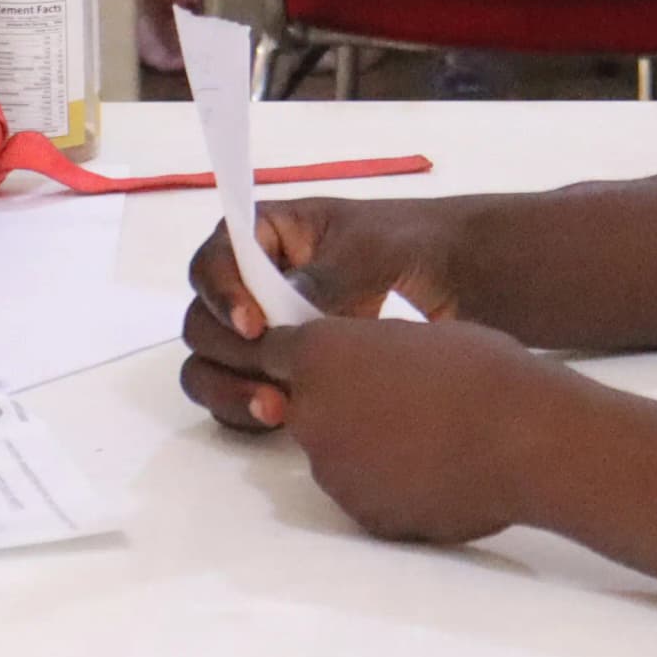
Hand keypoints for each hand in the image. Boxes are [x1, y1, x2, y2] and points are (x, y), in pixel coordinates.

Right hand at [180, 195, 477, 430]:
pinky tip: (284, 421)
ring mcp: (261, 330)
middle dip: (227, 355)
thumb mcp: (370, 249)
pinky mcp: (275, 368)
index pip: (214, 261)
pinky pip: (236, 394)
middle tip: (269, 380)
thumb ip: (325, 276)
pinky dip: (247, 411)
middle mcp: (251, 283)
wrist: (454, 273)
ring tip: (276, 411)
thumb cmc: (408, 241)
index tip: (255, 326)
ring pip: (210, 364)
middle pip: (202, 321)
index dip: (222, 294)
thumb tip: (285, 305)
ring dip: (230, 390)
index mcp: (264, 236)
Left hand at [257, 312, 565, 545]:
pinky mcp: (363, 515)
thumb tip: (364, 366)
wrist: (525, 439)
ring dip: (363, 449)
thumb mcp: (414, 333)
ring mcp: (333, 471)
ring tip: (426, 441)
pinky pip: (364, 495)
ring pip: (334, 456)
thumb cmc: (481, 372)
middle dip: (337, 406)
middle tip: (395, 404)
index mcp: (319, 355)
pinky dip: (388, 487)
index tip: (335, 364)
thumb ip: (368, 351)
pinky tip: (434, 474)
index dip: (309, 359)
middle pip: (304, 410)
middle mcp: (311, 414)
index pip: (276, 354)